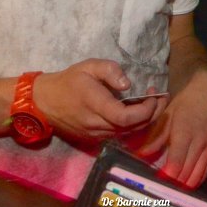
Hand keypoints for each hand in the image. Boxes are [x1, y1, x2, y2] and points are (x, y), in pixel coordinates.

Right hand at [33, 59, 161, 141]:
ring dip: (144, 120)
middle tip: (161, 97)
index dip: (146, 110)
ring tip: (152, 103)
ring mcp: (96, 135)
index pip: (127, 117)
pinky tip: (137, 112)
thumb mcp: (88, 66)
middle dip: (153, 114)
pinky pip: (120, 135)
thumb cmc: (69, 81)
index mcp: (96, 105)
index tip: (154, 95)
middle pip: (133, 128)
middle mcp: (97, 125)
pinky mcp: (95, 139)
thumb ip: (110, 70)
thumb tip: (128, 84)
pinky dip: (133, 125)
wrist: (45, 103)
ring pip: (128, 133)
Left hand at [136, 70, 206, 187]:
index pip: (175, 163)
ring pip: (196, 177)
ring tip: (170, 186)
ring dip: (182, 185)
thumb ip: (155, 136)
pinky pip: (204, 173)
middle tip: (159, 186)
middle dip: (171, 184)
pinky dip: (193, 180)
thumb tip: (141, 154)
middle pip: (185, 174)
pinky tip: (183, 181)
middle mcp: (198, 143)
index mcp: (183, 132)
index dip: (165, 176)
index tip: (155, 180)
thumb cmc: (185, 102)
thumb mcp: (166, 115)